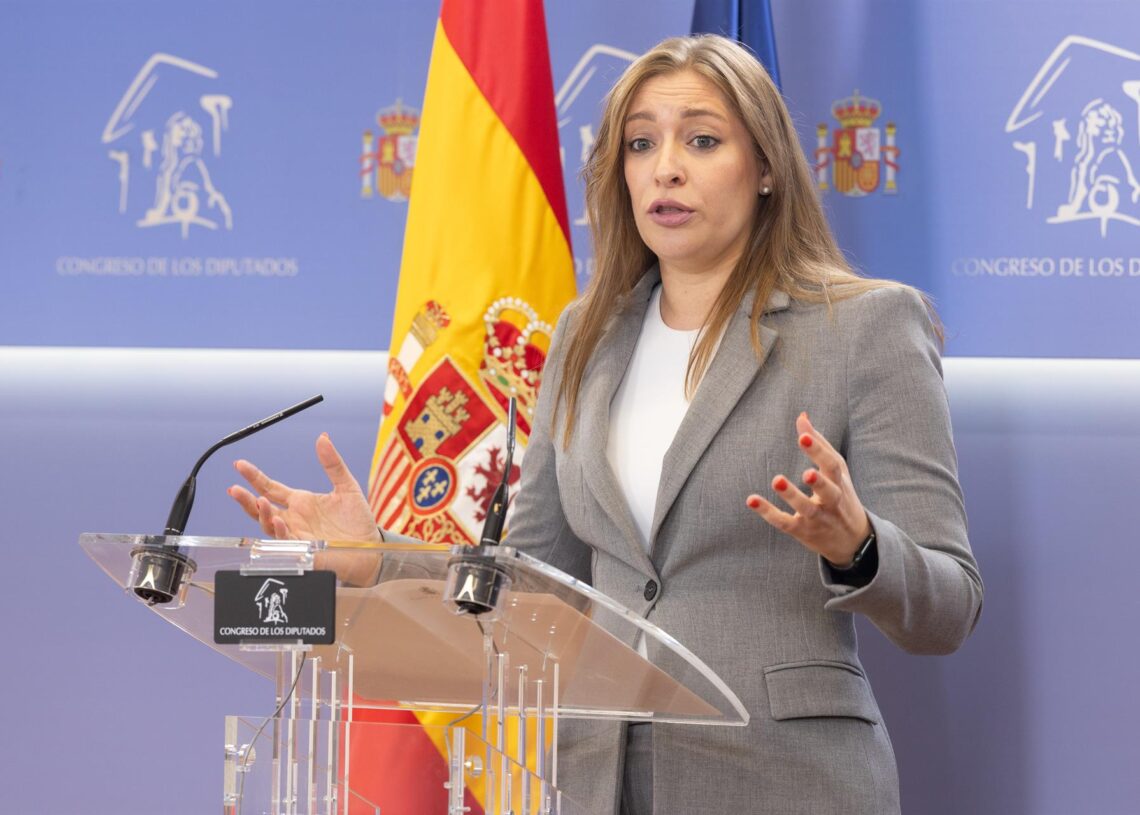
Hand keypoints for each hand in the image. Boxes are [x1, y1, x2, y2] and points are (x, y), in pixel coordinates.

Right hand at [228, 433, 380, 544]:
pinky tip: (280, 521)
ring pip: (270, 526)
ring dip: (263, 514)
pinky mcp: (305, 549)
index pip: (270, 488)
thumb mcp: (347, 486)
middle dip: (246, 500)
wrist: (371, 547)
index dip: (254, 477)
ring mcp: (297, 534)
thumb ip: (333, 464)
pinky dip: (282, 531)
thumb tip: (323, 438)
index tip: (240, 465)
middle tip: (234, 489)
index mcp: (301, 502)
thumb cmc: (358, 520)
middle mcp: (294, 518)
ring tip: (259, 501)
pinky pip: (287, 541)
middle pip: (262, 508)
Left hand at [745, 412, 870, 566]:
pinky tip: (751, 500)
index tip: (803, 436)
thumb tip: (801, 416)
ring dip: (792, 496)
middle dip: (819, 482)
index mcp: (840, 482)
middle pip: (828, 491)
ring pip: (806, 509)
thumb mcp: (836, 470)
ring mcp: (817, 518)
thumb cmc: (841, 496)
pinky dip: (768, 513)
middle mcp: (832, 501)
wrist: (852, 541)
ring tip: (777, 479)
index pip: (832, 465)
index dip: (818, 451)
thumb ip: (819, 443)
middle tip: (806, 473)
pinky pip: (784, 522)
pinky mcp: (802, 531)